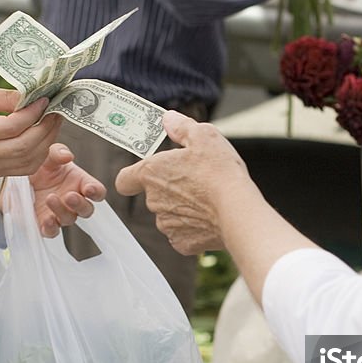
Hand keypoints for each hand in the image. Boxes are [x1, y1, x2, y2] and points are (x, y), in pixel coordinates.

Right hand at [0, 85, 62, 175]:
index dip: (32, 113)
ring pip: (29, 160)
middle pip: (24, 146)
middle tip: (57, 111)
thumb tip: (33, 95)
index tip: (45, 100)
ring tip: (53, 122)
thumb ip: (3, 96)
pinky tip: (43, 136)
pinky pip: (26, 168)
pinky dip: (40, 153)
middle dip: (46, 128)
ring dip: (47, 141)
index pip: (11, 127)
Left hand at [1, 143, 105, 236]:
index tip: (88, 188)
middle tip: (69, 196)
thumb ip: (58, 152)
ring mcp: (60, 214)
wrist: (17, 180)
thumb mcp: (47, 155)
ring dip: (62, 211)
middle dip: (80, 204)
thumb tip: (67, 155)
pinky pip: (52, 232)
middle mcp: (73, 202)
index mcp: (80, 183)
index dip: (96, 192)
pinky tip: (46, 219)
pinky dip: (50, 228)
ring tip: (50, 198)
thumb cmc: (40, 167)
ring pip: (69, 219)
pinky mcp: (45, 225)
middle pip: (87, 209)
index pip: (97, 191)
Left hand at [115, 111, 254, 254]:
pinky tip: (210, 218)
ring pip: (169, 216)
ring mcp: (166, 224)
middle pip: (153, 196)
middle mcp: (153, 201)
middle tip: (194, 181)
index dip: (133, 177)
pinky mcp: (182, 243)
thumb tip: (168, 119)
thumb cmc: (219, 171)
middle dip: (169, 190)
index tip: (144, 175)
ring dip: (182, 209)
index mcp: (151, 173)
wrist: (237, 209)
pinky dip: (194, 228)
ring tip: (207, 199)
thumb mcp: (203, 135)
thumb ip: (181, 127)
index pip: (124, 180)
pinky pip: (183, 234)